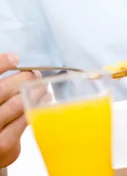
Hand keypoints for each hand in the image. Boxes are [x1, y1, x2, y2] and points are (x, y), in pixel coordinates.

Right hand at [0, 53, 38, 167]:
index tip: (15, 58)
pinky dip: (38, 106)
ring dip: (35, 90)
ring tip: (43, 86)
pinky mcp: (5, 145)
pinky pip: (25, 120)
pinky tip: (44, 99)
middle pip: (4, 89)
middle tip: (35, 74)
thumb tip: (16, 60)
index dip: (1, 64)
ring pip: (17, 104)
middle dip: (24, 78)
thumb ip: (4, 85)